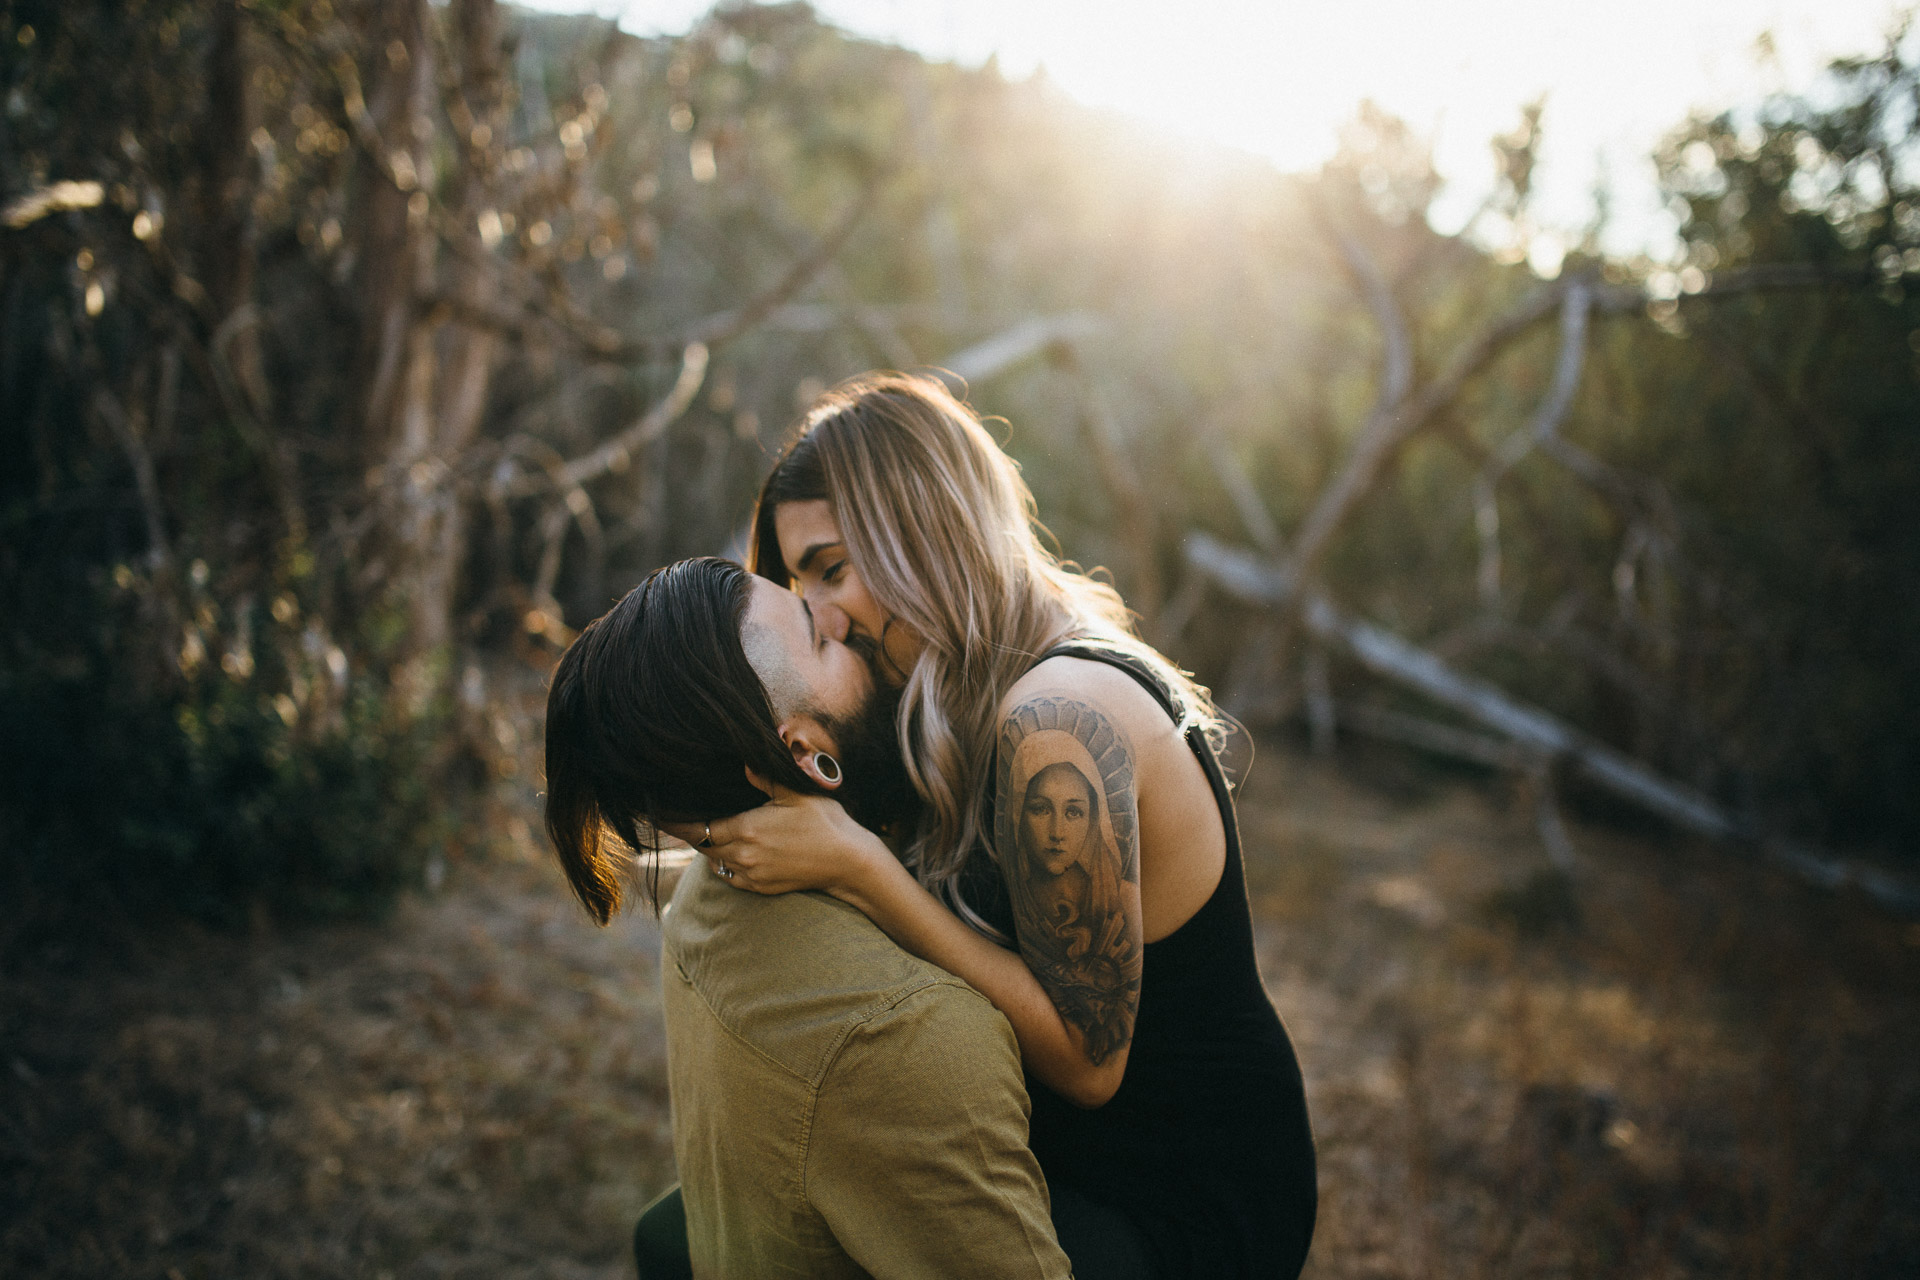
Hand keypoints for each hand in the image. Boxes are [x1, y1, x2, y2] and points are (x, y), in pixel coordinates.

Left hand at [658, 769, 893, 899]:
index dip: (677, 823)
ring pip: (716, 861)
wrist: (848, 862)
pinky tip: (731, 851)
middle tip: (677, 819)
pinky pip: (731, 876)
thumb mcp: (795, 792)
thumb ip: (764, 777)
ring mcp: (751, 875)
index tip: (660, 816)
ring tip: (706, 831)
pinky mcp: (761, 888)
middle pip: (703, 845)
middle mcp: (743, 855)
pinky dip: (726, 863)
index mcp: (746, 828)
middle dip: (692, 833)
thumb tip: (743, 762)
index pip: (699, 827)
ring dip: (710, 848)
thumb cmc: (825, 822)